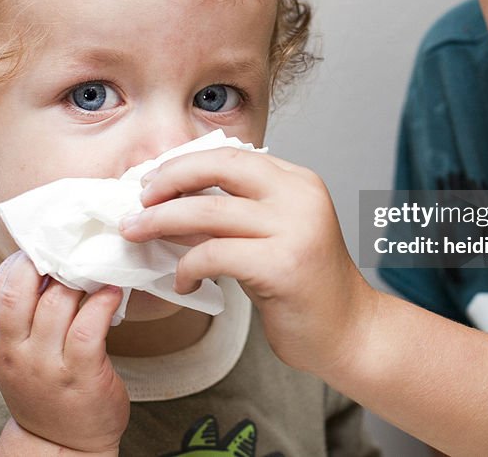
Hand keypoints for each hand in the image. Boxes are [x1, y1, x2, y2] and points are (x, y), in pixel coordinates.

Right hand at [0, 252, 129, 453]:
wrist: (61, 448)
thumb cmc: (46, 394)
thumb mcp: (19, 355)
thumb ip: (23, 317)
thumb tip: (46, 266)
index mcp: (2, 342)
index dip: (18, 260)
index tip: (43, 244)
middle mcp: (18, 351)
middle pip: (21, 290)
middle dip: (45, 260)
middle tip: (72, 246)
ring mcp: (48, 364)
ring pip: (57, 303)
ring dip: (81, 278)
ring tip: (98, 265)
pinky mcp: (81, 374)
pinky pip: (89, 327)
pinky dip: (103, 303)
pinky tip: (114, 291)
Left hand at [119, 148, 378, 376]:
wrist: (350, 333)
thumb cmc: (305, 288)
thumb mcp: (269, 237)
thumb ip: (230, 215)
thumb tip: (169, 203)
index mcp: (298, 182)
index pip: (231, 154)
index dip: (185, 163)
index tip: (152, 179)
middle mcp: (299, 197)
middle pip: (218, 167)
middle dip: (168, 179)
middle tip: (137, 200)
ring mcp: (295, 229)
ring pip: (208, 211)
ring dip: (161, 222)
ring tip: (137, 233)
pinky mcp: (282, 266)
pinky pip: (214, 255)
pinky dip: (188, 267)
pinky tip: (184, 283)